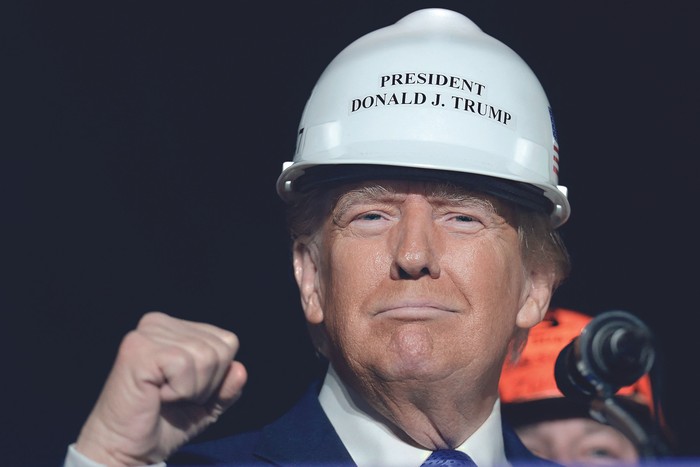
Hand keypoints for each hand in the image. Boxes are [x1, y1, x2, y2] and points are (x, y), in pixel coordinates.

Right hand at [74, 311, 246, 465]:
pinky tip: (156, 395)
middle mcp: (160, 323)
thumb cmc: (162, 425)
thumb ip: (227, 387)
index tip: (186, 391)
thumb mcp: (207, 404)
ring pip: (206, 357)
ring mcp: (147, 333)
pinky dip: (179, 390)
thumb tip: (240, 370)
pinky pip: (185, 365)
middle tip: (174, 397)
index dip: (217, 377)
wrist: (126, 451)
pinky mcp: (138, 349)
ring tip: (164, 396)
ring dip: (191, 390)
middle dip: (206, 384)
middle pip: (220, 349)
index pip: (228, 341)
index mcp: (176, 328)